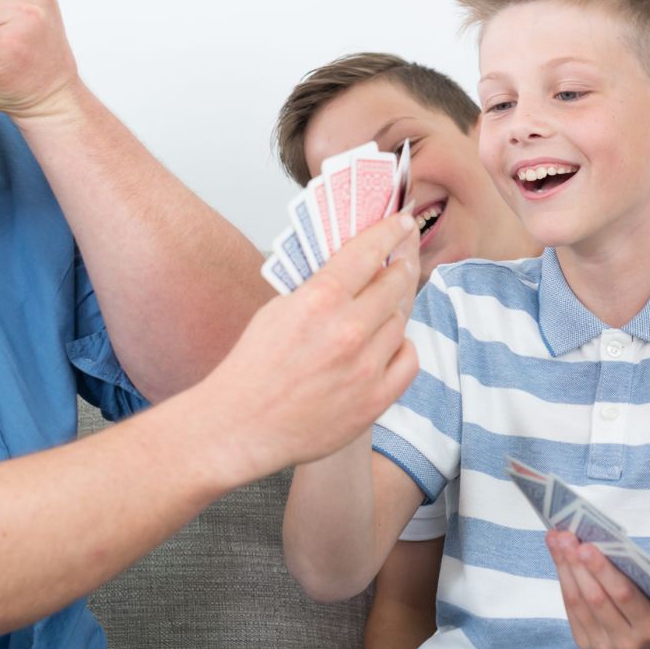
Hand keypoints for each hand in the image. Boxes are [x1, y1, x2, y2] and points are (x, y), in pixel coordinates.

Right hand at [204, 214, 422, 480]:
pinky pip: (409, 360)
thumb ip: (320, 287)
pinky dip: (400, 348)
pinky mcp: (375, 399)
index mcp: (319, 300)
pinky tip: (387, 346)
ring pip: (401, 322)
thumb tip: (355, 266)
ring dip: (393, 311)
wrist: (241, 425)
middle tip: (402, 260)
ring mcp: (365, 367)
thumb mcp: (279, 309)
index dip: (390, 232)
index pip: (369, 251)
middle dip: (401, 266)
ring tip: (381, 309)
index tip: (402, 223)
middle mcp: (348, 330)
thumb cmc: (253, 367)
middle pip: (395, 283)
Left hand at [548, 531, 649, 648]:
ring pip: (578, 603)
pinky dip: (564, 581)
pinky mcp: (586, 645)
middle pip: (595, 599)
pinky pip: (571, 610)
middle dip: (577, 565)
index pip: (623, 594)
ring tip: (557, 542)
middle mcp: (626, 641)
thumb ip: (631, 569)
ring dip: (565, 569)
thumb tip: (598, 542)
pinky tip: (559, 560)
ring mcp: (604, 646)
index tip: (586, 545)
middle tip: (565, 538)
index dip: (602, 570)